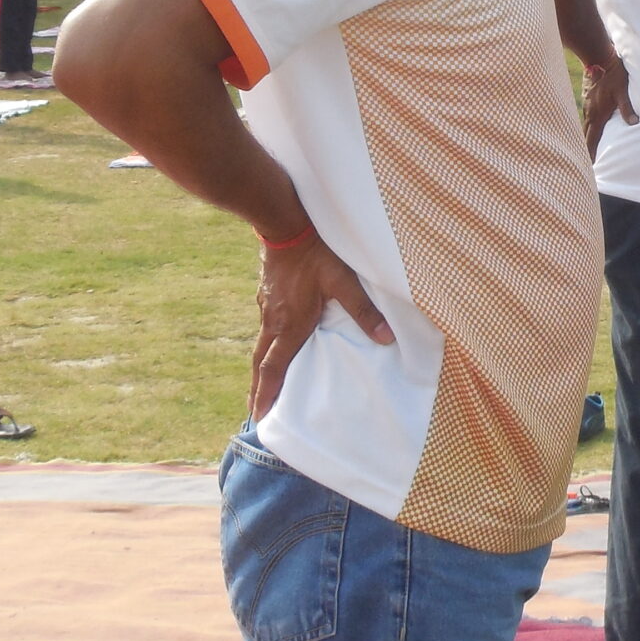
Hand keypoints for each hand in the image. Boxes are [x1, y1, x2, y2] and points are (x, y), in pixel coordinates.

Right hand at [251, 233, 391, 418]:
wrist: (285, 223)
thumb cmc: (316, 253)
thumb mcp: (343, 281)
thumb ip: (364, 311)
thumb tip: (385, 338)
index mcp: (290, 324)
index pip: (273, 368)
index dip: (266, 394)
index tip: (258, 417)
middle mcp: (273, 321)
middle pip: (261, 363)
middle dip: (258, 389)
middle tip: (254, 411)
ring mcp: (267, 307)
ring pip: (261, 346)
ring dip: (261, 368)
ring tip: (261, 385)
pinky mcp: (266, 294)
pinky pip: (264, 328)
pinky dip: (266, 346)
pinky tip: (274, 343)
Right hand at [582, 56, 636, 157]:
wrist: (603, 60)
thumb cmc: (616, 77)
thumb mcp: (623, 92)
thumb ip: (627, 108)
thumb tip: (634, 123)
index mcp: (597, 114)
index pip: (591, 139)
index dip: (590, 153)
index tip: (590, 166)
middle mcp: (590, 113)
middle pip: (585, 136)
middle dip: (585, 151)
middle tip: (588, 166)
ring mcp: (588, 107)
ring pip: (585, 128)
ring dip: (586, 140)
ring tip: (587, 154)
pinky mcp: (589, 102)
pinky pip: (587, 120)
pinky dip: (587, 130)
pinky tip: (591, 133)